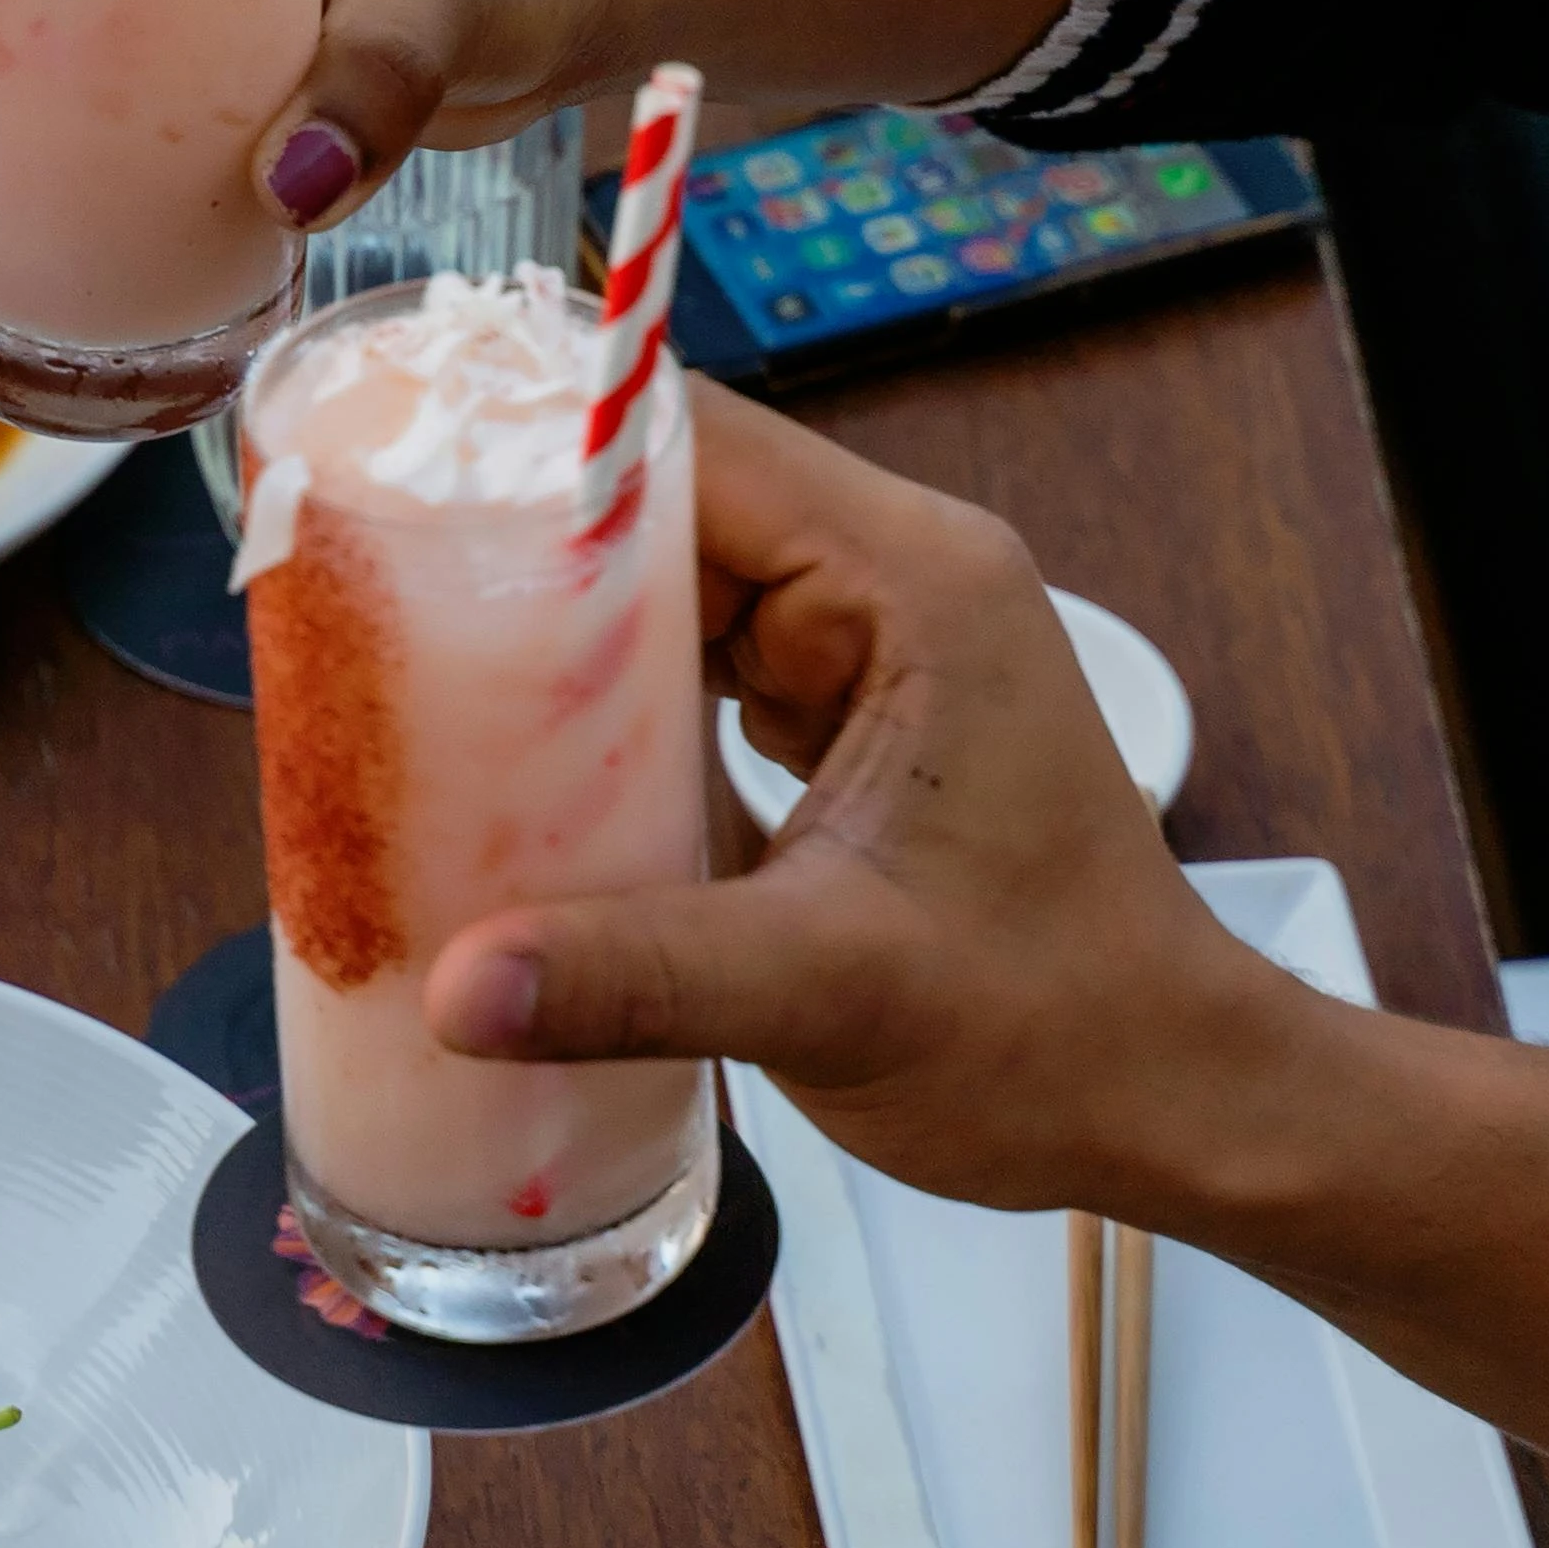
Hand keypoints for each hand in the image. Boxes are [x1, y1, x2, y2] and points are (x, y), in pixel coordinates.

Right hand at [420, 391, 1310, 1214]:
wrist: (1174, 1104)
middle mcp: (895, 576)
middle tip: (374, 612)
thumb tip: (453, 988)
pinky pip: (700, 662)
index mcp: (913, 579)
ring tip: (415, 675)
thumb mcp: (831, 996)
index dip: (543, 460)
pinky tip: (518, 755)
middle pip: (668, 502)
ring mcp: (874, 641)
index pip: (694, 443)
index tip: (400, 504)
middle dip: (528, 556)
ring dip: (562, 636)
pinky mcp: (851, 709)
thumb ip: (638, 977)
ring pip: (674, 584)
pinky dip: (615, 704)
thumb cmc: (1056, 1033)